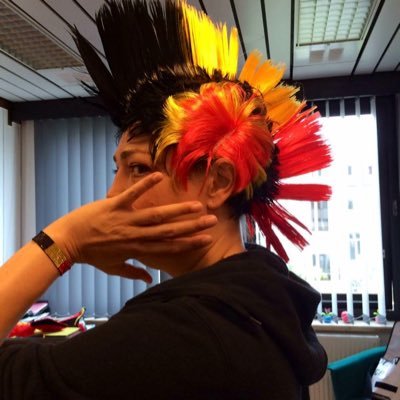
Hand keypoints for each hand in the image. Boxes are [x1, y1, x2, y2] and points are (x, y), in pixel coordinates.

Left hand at [45, 173, 216, 280]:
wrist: (68, 242)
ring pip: (157, 215)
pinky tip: (160, 175)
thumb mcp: (114, 267)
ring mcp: (126, 220)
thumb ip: (134, 273)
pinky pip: (132, 195)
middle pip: (169, 231)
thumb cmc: (92, 255)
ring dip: (178, 210)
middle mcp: (136, 235)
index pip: (168, 247)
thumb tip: (151, 279)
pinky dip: (145, 185)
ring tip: (197, 205)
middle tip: (211, 221)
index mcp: (138, 249)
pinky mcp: (114, 206)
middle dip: (192, 227)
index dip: (189, 243)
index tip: (206, 239)